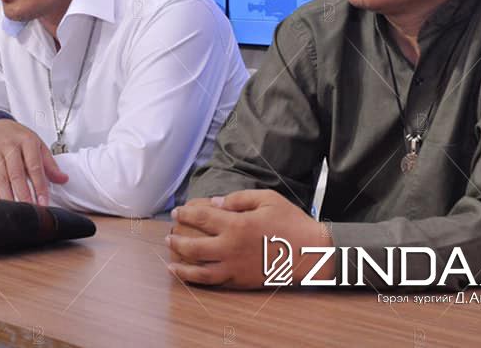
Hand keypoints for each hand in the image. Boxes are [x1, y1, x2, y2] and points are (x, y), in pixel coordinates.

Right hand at [0, 119, 67, 204]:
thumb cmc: (18, 137)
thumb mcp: (38, 145)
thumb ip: (50, 164)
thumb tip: (62, 179)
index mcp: (27, 141)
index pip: (34, 167)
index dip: (39, 186)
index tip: (44, 201)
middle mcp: (10, 147)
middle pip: (16, 175)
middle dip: (24, 195)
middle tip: (32, 209)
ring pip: (1, 180)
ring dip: (10, 198)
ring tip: (18, 210)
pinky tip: (5, 204)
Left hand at [166, 189, 332, 288]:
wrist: (312, 253)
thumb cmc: (291, 222)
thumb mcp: (267, 199)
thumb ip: (238, 198)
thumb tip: (215, 203)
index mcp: (237, 225)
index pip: (201, 218)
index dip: (185, 214)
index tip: (176, 212)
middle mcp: (231, 248)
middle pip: (193, 247)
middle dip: (176, 241)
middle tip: (168, 236)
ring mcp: (236, 268)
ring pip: (200, 272)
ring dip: (182, 266)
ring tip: (171, 263)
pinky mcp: (242, 281)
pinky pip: (215, 283)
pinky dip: (200, 280)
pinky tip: (193, 276)